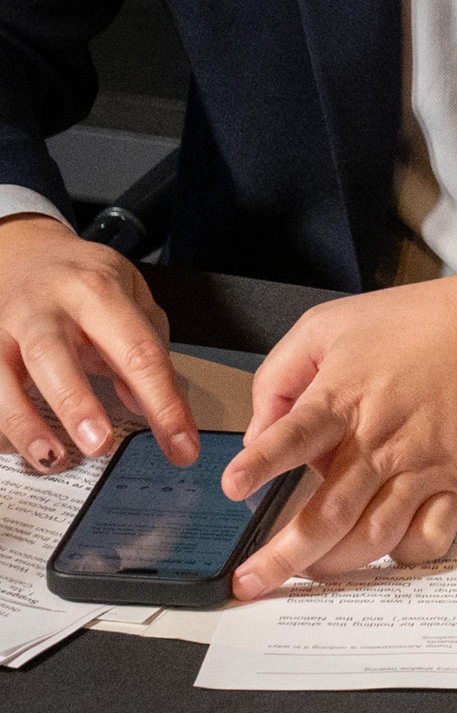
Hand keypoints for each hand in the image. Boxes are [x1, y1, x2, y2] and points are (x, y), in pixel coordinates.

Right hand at [0, 212, 194, 474]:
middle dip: (76, 404)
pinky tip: (16, 448)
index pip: (136, 351)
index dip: (162, 403)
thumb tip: (148, 405)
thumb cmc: (86, 281)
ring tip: (52, 459)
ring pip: (2, 376)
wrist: (26, 253)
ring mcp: (0, 325)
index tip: (181, 446)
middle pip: (52, 355)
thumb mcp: (130, 297)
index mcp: (96, 290)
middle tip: (100, 446)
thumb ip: (146, 347)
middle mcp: (42, 306)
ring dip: (24, 422)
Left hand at [221, 269, 456, 593]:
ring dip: (335, 565)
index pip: (293, 436)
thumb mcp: (330, 326)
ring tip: (308, 573)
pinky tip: (382, 549)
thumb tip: (261, 434)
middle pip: (326, 512)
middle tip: (250, 580)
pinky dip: (404, 554)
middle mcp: (380, 440)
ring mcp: (421, 467)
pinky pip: (430, 537)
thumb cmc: (419, 323)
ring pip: (372, 537)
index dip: (260, 464)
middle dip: (283, 555)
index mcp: (344, 397)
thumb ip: (280, 377)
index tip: (232, 487)